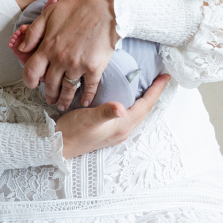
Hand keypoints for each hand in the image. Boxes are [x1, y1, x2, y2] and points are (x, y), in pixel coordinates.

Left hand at [20, 0, 119, 109]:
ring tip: (63, 104)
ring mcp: (78, 65)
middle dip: (48, 94)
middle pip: (50, 84)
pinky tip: (86, 102)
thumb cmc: (78, 7)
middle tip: (50, 98)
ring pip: (67, 89)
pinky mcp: (95, 68)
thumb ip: (34, 32)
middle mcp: (60, 59)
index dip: (29, 81)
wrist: (105, 7)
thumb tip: (22, 48)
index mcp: (47, 47)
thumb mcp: (49, 14)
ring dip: (64, 100)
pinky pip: (89, 87)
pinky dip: (87, 97)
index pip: (31, 71)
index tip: (32, 85)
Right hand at [55, 74, 169, 157]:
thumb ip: (106, 112)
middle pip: (145, 109)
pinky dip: (133, 103)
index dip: (156, 90)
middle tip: (159, 78)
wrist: (57, 146)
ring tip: (147, 84)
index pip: (146, 105)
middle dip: (153, 93)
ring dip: (144, 98)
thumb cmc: (72, 132)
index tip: (165, 76)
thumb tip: (121, 108)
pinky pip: (128, 114)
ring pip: (137, 112)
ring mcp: (116, 131)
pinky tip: (127, 96)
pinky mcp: (108, 130)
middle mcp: (123, 130)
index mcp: (123, 126)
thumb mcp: (88, 119)